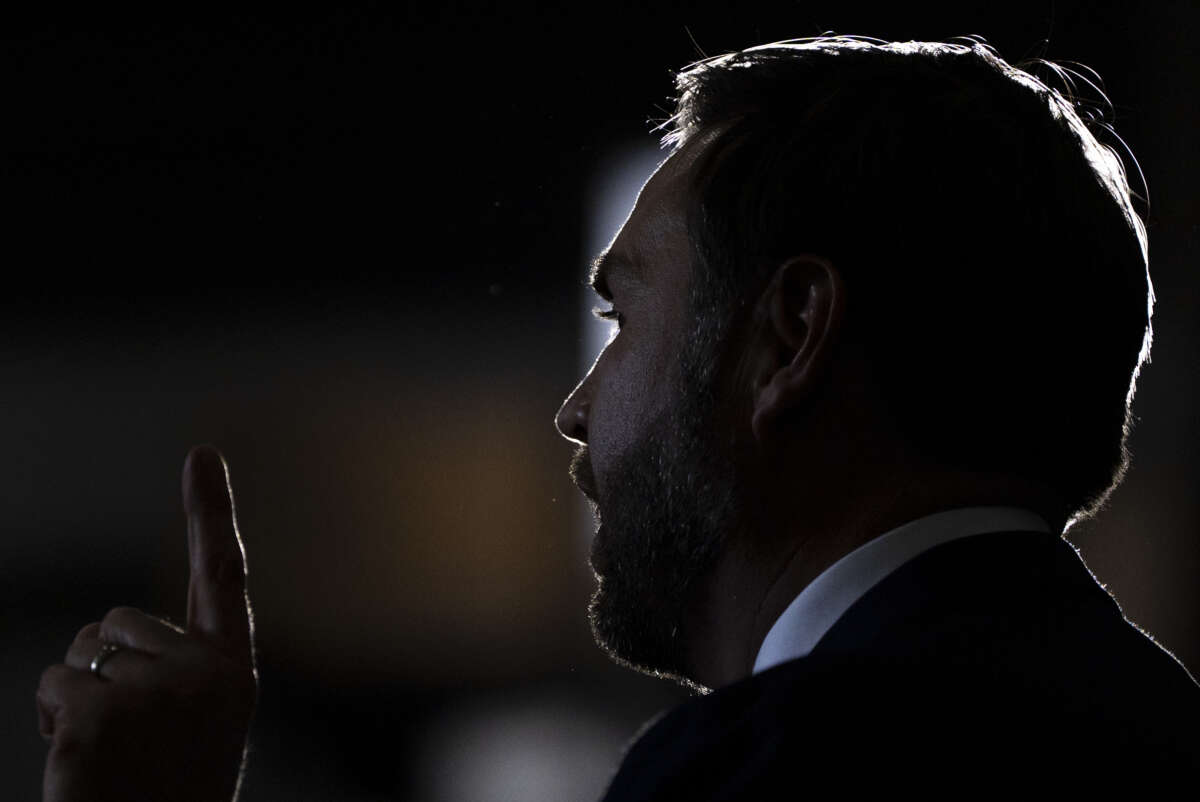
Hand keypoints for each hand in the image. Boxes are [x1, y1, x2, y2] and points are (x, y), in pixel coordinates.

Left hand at [36, 446, 257, 801]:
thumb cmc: (169, 793)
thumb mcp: (195, 726)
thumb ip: (178, 671)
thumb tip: (106, 635)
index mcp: (233, 673)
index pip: (223, 578)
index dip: (211, 512)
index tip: (202, 455)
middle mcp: (204, 674)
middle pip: (121, 621)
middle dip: (106, 664)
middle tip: (127, 735)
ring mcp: (155, 693)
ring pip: (83, 652)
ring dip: (78, 694)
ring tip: (108, 753)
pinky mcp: (101, 716)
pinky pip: (56, 685)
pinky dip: (55, 719)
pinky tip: (81, 763)